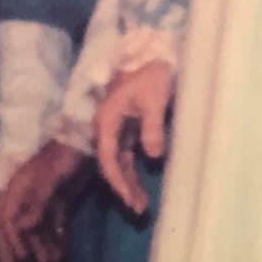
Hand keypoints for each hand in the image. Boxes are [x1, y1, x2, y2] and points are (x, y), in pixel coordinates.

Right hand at [0, 139, 90, 261]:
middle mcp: (26, 197)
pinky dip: (56, 238)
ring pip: (38, 230)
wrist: (87, 137)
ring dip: (43, 247)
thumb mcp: (52, 175)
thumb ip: (38, 200)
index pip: (7, 222)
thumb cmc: (66, 152)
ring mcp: (42, 199)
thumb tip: (22, 226)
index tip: (22, 259)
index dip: (13, 241)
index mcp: (17, 190)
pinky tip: (61, 252)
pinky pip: (53, 224)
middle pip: (20, 229)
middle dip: (25, 251)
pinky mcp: (58, 200)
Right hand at [94, 61, 174, 215]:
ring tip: (140, 205)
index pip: (108, 159)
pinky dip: (133, 169)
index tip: (129, 199)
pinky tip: (141, 183)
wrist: (152, 50)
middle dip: (123, 188)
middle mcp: (106, 128)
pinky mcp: (126, 126)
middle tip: (138, 210)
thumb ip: (152, 128)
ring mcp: (116, 127)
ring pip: (118, 161)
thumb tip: (152, 157)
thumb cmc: (152, 72)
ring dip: (128, 181)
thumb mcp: (155, 100)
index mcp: (107, 121)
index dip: (117, 182)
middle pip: (111, 164)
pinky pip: (126, 153)